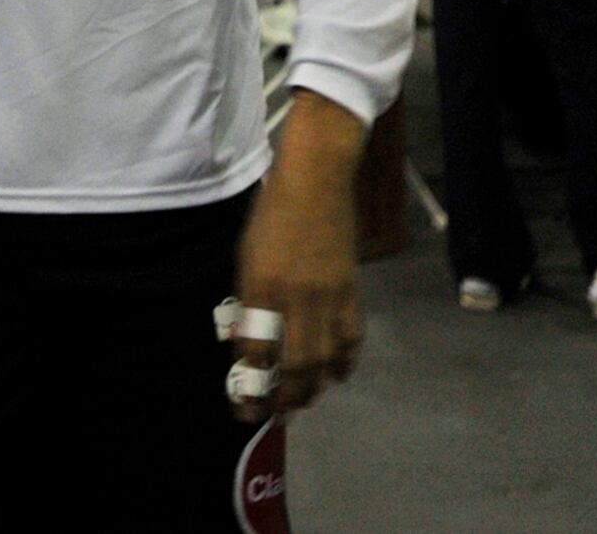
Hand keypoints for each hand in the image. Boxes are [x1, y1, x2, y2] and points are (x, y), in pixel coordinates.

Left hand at [230, 95, 364, 421]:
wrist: (316, 181)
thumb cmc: (271, 214)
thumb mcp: (247, 255)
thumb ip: (249, 299)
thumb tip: (250, 339)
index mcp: (262, 285)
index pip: (257, 350)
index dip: (252, 386)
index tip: (245, 410)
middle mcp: (297, 297)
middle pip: (296, 363)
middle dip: (286, 397)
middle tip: (277, 414)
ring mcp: (329, 295)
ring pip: (326, 358)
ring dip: (314, 386)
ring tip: (302, 400)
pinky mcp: (352, 290)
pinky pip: (351, 337)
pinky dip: (344, 362)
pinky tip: (335, 373)